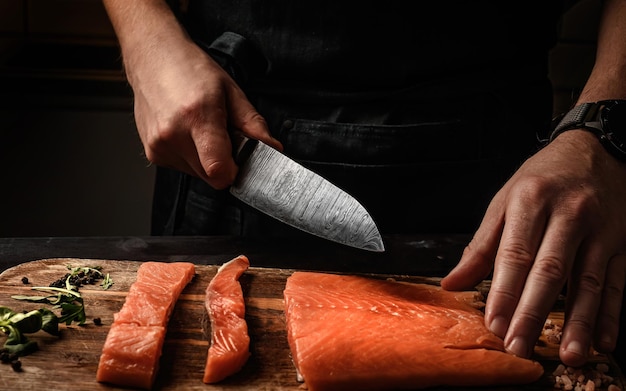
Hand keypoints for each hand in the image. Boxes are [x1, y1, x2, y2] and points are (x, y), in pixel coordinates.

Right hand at [126, 34, 281, 189]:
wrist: (152, 57)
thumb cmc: (190, 69)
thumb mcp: (231, 90)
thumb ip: (253, 124)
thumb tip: (272, 148)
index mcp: (197, 117)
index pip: (219, 171)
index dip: (235, 171)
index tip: (240, 159)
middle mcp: (173, 135)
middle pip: (211, 176)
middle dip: (223, 161)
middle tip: (221, 134)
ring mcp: (159, 146)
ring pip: (198, 174)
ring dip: (206, 159)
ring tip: (201, 129)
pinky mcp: (152, 153)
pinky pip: (183, 168)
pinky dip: (191, 156)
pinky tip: (187, 132)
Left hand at [441, 130, 625, 366]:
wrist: (596, 149)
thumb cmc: (542, 178)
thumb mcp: (505, 200)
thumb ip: (481, 245)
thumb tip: (452, 283)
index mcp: (532, 201)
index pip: (516, 253)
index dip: (504, 291)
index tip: (494, 323)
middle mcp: (569, 215)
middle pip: (551, 271)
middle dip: (533, 313)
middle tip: (519, 346)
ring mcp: (601, 230)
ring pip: (590, 282)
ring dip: (580, 323)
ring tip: (568, 355)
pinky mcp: (622, 243)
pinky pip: (618, 282)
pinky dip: (610, 314)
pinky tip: (603, 341)